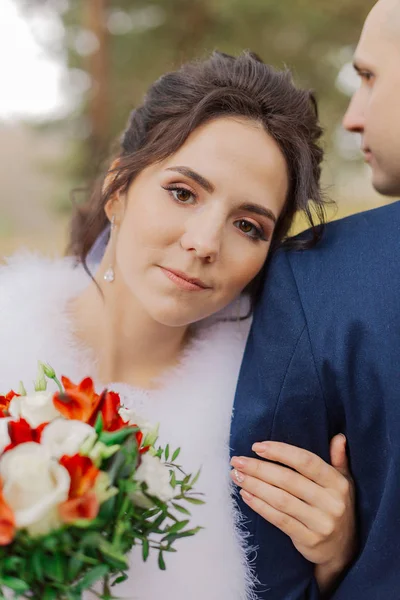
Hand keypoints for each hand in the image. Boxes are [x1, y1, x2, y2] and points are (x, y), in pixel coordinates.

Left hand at [230, 435, 356, 593]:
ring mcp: (321, 523)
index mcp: (338, 483)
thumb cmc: (336, 506)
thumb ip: (339, 460)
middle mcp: (332, 502)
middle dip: (259, 468)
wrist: (345, 550)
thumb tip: (338, 437)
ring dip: (255, 485)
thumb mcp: (344, 482)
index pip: (306, 461)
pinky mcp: (309, 540)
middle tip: (237, 461)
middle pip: (288, 480)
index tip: (257, 447)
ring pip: (281, 500)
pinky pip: (279, 520)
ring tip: (236, 475)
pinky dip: (260, 506)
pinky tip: (246, 495)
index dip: (280, 452)